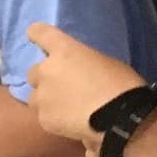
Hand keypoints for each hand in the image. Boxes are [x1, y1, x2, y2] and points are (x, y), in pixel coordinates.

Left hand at [25, 22, 145, 145]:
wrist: (122, 119)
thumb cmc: (123, 86)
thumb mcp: (106, 63)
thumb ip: (84, 63)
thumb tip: (79, 72)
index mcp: (65, 50)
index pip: (39, 32)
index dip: (36, 35)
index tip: (35, 38)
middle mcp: (46, 70)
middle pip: (33, 72)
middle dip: (45, 78)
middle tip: (64, 88)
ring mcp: (42, 96)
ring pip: (35, 97)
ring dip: (46, 99)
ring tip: (66, 110)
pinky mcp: (44, 119)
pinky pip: (44, 116)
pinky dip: (54, 119)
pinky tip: (70, 124)